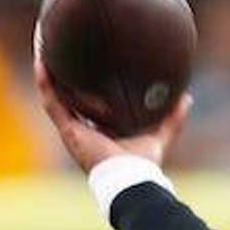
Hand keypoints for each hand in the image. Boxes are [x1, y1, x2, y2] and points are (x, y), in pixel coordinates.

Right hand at [34, 58, 192, 171]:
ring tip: (46, 51)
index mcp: (101, 134)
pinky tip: (43, 63)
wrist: (130, 178)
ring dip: (50, 77)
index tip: (89, 68)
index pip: (90, 107)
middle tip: (64, 54)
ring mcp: (74, 132)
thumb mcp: (159, 136)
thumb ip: (172, 119)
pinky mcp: (69, 131)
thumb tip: (187, 97)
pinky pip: (52, 102)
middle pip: (70, 100)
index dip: (87, 89)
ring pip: (55, 98)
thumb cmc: (143, 165)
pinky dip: (46, 83)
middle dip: (65, 79)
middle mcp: (84, 132)